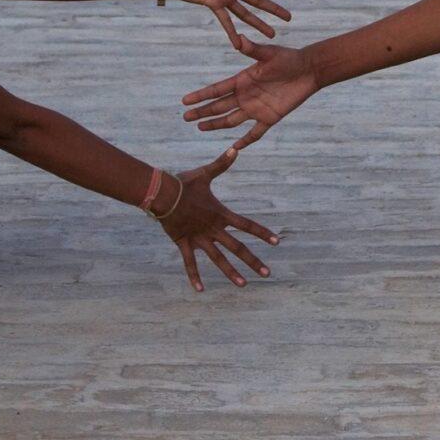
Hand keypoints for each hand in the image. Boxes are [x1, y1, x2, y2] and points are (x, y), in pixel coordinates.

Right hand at [154, 146, 277, 290]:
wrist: (162, 194)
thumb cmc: (183, 183)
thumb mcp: (205, 173)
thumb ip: (221, 164)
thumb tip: (235, 149)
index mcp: (220, 215)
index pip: (247, 225)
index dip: (262, 233)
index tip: (277, 242)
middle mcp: (213, 230)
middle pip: (238, 248)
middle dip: (253, 261)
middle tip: (267, 274)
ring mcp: (199, 239)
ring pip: (218, 260)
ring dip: (231, 273)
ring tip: (244, 285)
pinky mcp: (184, 244)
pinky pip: (190, 263)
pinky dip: (194, 276)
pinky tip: (200, 290)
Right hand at [181, 37, 319, 151]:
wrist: (308, 70)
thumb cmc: (288, 58)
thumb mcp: (269, 54)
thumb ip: (253, 50)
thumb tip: (239, 38)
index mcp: (242, 80)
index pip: (216, 90)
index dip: (201, 95)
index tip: (185, 100)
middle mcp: (246, 95)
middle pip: (219, 106)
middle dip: (202, 112)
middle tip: (185, 117)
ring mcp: (256, 108)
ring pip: (231, 120)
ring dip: (216, 124)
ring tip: (200, 127)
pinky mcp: (270, 118)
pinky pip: (255, 132)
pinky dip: (245, 141)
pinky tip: (235, 148)